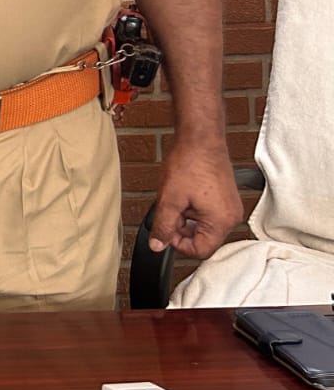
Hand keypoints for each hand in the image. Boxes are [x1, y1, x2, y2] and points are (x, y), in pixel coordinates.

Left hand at [147, 137, 243, 258]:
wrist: (200, 139)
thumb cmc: (189, 164)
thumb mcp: (169, 200)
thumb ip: (163, 226)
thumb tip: (157, 246)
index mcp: (222, 221)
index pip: (200, 250)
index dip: (178, 244)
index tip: (166, 230)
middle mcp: (231, 217)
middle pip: (203, 239)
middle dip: (181, 230)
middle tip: (169, 212)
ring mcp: (230, 208)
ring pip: (203, 227)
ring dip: (186, 219)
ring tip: (177, 200)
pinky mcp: (226, 199)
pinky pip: (208, 215)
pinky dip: (193, 210)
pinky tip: (184, 196)